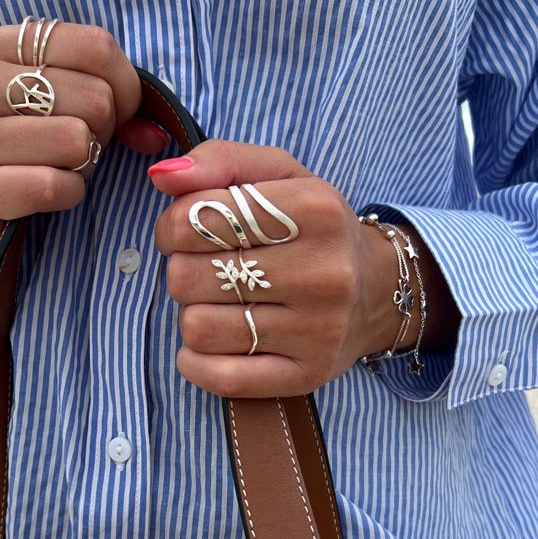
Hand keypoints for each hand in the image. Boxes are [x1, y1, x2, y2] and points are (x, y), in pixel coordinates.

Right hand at [0, 21, 167, 285]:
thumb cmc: (17, 156)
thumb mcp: (56, 110)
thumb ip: (111, 103)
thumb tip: (155, 132)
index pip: (96, 46)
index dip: (126, 89)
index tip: (112, 117)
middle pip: (93, 97)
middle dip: (102, 134)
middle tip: (76, 153)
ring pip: (75, 141)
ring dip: (83, 168)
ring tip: (56, 170)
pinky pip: (50, 185)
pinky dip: (67, 195)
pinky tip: (49, 197)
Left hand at [151, 140, 435, 398]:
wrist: (375, 290)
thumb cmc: (312, 228)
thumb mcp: (278, 176)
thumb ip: (218, 161)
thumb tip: (162, 175)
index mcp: (315, 210)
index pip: (195, 219)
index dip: (171, 225)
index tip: (185, 231)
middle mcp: (322, 272)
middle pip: (187, 276)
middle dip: (182, 270)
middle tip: (206, 269)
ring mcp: (317, 330)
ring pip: (197, 328)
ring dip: (192, 314)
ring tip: (219, 302)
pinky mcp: (306, 375)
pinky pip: (217, 376)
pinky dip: (196, 361)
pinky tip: (214, 342)